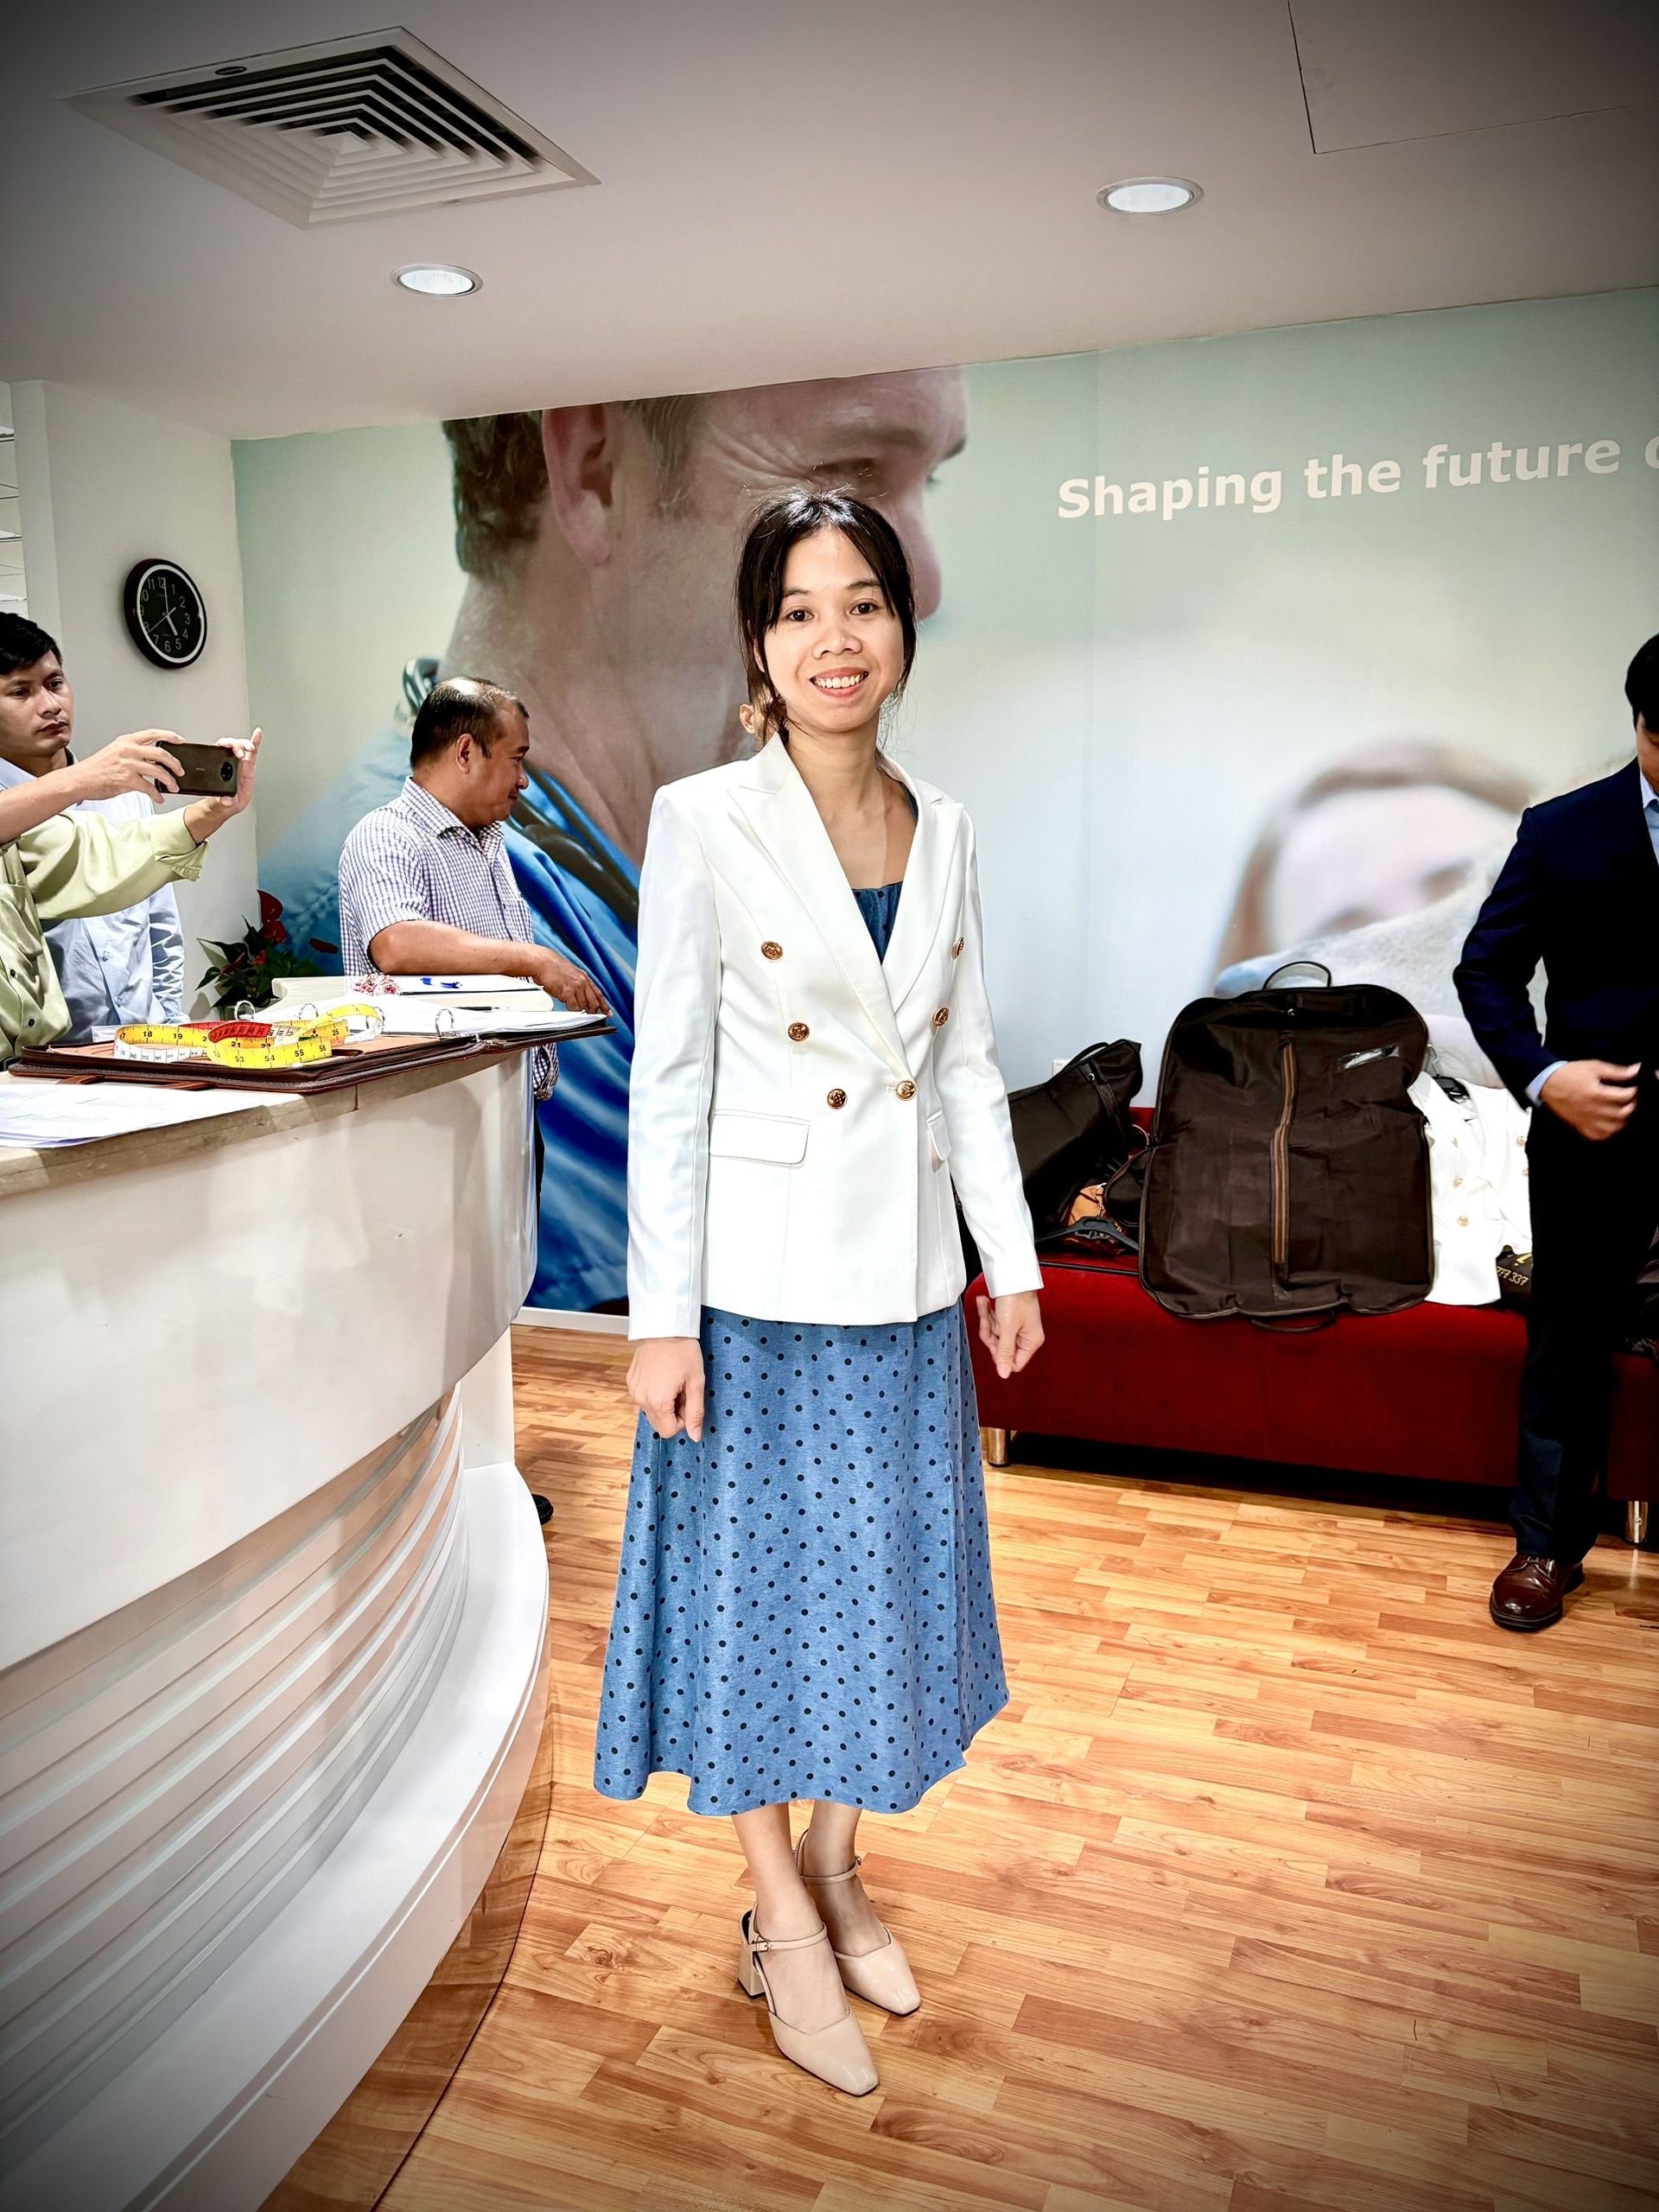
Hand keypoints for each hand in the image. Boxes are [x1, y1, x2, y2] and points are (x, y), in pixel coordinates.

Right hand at [63, 730, 185, 802]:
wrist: (79, 780)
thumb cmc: (96, 769)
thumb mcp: (116, 753)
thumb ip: (135, 755)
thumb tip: (155, 763)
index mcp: (126, 741)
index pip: (153, 733)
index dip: (169, 736)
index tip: (180, 740)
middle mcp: (128, 750)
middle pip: (161, 753)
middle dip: (175, 764)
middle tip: (181, 771)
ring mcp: (128, 764)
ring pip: (159, 771)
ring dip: (170, 781)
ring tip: (174, 787)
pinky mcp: (126, 780)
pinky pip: (149, 788)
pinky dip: (157, 795)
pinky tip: (159, 798)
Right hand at [183, 730, 260, 843]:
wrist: (218, 806)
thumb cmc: (228, 805)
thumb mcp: (229, 806)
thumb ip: (227, 803)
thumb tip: (225, 799)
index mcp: (246, 774)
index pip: (252, 756)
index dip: (255, 743)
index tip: (257, 734)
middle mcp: (239, 766)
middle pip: (242, 748)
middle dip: (241, 745)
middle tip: (239, 753)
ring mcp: (229, 764)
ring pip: (231, 746)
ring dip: (230, 743)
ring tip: (229, 748)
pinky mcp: (220, 763)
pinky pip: (221, 750)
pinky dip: (222, 743)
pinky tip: (222, 741)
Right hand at [530, 945, 607, 1015]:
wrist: (542, 962)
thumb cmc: (551, 967)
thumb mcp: (569, 973)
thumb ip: (575, 983)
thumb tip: (577, 996)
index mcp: (584, 977)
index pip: (598, 993)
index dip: (604, 1005)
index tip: (608, 1013)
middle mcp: (582, 981)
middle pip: (594, 1002)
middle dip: (594, 1011)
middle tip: (592, 1018)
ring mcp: (576, 987)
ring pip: (585, 1006)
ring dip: (582, 1012)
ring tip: (577, 1013)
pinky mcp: (568, 992)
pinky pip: (574, 1007)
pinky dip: (573, 1011)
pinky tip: (570, 1010)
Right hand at [628, 1337, 704, 1440]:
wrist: (664, 1325)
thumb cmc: (683, 1351)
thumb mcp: (696, 1383)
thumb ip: (695, 1412)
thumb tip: (695, 1436)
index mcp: (658, 1402)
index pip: (669, 1432)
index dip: (683, 1421)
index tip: (688, 1402)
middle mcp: (641, 1399)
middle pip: (659, 1423)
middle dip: (673, 1412)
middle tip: (682, 1390)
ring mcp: (634, 1389)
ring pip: (651, 1411)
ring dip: (664, 1403)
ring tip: (673, 1381)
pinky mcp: (631, 1380)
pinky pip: (644, 1397)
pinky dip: (655, 1392)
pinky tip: (663, 1375)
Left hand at [976, 1289, 1043, 1378]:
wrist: (1013, 1275)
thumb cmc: (1016, 1299)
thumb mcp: (1007, 1328)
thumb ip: (1005, 1351)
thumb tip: (1004, 1374)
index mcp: (1031, 1342)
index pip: (1014, 1362)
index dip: (1000, 1355)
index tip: (993, 1342)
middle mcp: (1025, 1336)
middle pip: (1002, 1348)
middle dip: (990, 1332)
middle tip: (986, 1319)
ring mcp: (1017, 1327)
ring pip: (995, 1334)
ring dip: (987, 1319)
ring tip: (984, 1303)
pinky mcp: (1009, 1318)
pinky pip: (995, 1322)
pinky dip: (988, 1312)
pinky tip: (983, 1301)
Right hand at [1539, 1060, 1638, 1141]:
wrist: (1547, 1083)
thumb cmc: (1571, 1073)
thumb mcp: (1594, 1067)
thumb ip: (1616, 1071)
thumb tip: (1636, 1071)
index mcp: (1597, 1094)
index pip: (1625, 1097)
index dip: (1634, 1091)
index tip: (1633, 1086)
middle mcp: (1593, 1110)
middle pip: (1622, 1113)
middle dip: (1631, 1105)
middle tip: (1630, 1098)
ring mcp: (1587, 1121)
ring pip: (1614, 1127)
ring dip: (1622, 1119)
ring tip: (1622, 1110)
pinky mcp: (1581, 1126)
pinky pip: (1599, 1135)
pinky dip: (1608, 1131)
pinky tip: (1609, 1122)